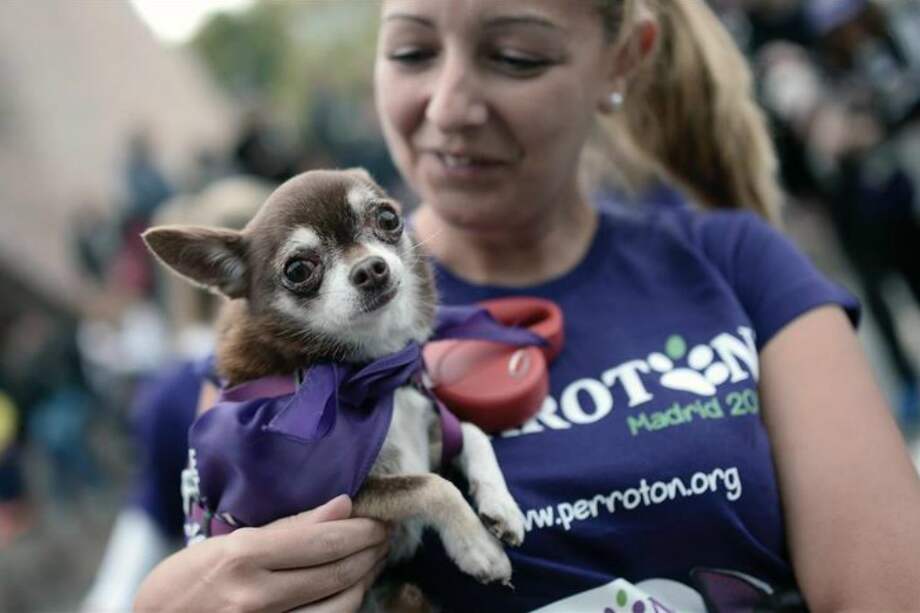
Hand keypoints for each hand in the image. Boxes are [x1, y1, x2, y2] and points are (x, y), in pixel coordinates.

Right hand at [134, 495, 388, 611]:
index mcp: (242, 557)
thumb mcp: (226, 544)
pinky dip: (345, 606)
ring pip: (340, 605)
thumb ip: (288, 527)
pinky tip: (349, 591)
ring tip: (370, 561)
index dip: (360, 529)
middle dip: (369, 551)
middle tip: (383, 537)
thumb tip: (343, 505)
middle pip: (336, 572)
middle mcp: (256, 597)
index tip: (379, 519)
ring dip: (364, 580)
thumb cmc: (185, 583)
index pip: (322, 540)